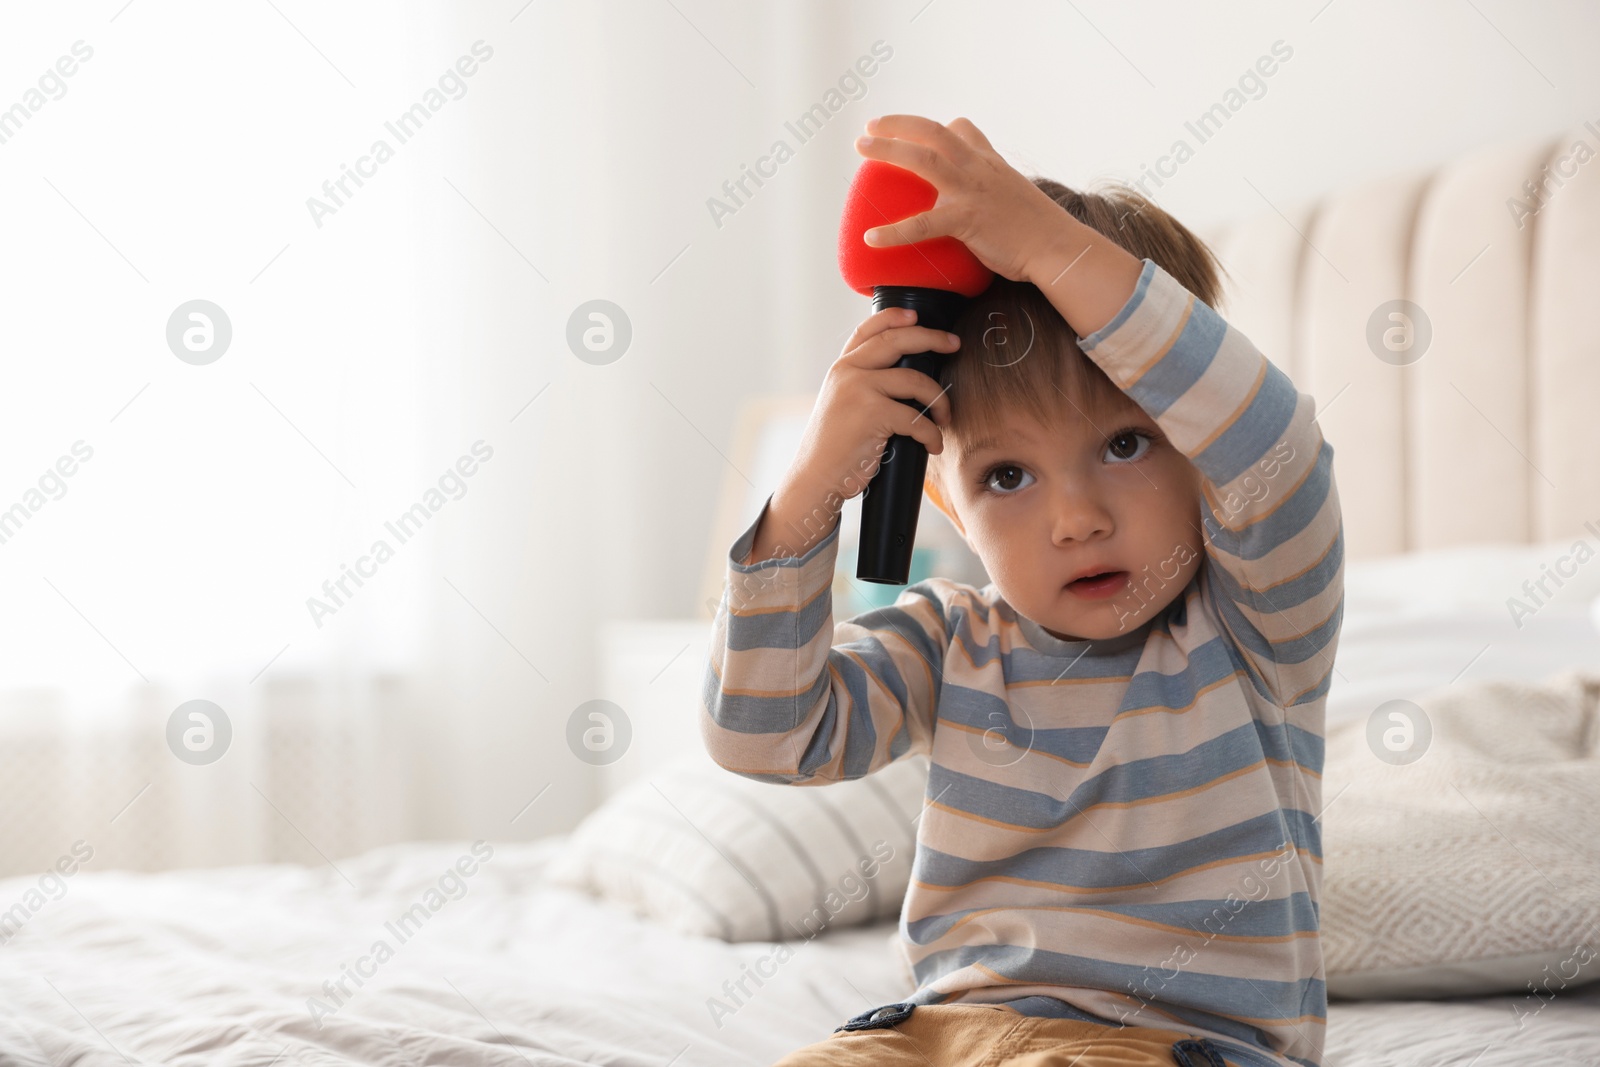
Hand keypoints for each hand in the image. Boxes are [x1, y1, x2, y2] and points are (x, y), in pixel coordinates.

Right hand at [743, 307, 957, 564]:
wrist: (815, 478)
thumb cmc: (835, 448)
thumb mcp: (842, 404)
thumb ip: (863, 383)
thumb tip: (908, 374)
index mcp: (841, 367)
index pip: (868, 329)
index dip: (894, 317)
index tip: (917, 316)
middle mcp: (848, 372)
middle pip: (898, 340)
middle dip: (932, 338)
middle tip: (954, 344)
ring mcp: (858, 390)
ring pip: (915, 380)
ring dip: (938, 400)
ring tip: (944, 417)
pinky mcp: (871, 414)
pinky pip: (916, 418)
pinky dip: (931, 434)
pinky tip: (933, 445)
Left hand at [852, 114, 1069, 283]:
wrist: (1056, 246)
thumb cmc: (1036, 228)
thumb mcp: (1014, 193)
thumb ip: (993, 186)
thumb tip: (979, 197)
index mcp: (989, 162)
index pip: (961, 129)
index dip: (933, 127)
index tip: (911, 129)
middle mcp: (978, 168)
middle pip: (934, 132)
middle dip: (898, 125)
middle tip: (869, 129)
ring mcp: (972, 191)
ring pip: (925, 161)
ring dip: (889, 150)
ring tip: (862, 148)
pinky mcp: (967, 220)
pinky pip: (922, 225)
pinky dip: (894, 232)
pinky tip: (871, 238)